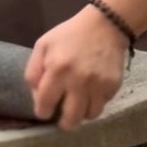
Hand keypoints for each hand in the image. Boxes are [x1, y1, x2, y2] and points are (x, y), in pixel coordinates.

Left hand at [25, 6, 128, 129]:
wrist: (105, 24)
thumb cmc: (69, 35)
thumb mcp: (43, 45)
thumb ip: (33, 71)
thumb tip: (36, 97)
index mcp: (57, 70)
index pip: (45, 105)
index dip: (42, 111)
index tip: (45, 108)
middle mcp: (78, 81)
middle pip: (70, 120)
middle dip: (64, 122)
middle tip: (63, 117)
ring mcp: (98, 85)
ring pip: (88, 116)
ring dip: (81, 114)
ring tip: (78, 104)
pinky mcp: (113, 86)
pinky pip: (102, 105)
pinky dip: (95, 103)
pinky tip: (91, 92)